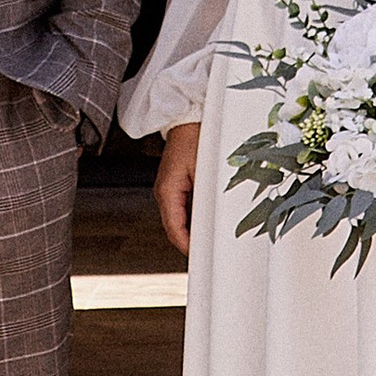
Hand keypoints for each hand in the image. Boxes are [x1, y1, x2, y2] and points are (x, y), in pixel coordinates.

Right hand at [154, 120, 200, 253]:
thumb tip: (212, 222)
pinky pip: (181, 209)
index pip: (174, 229)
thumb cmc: (197, 138)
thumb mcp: (204, 171)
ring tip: (207, 243)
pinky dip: (191, 219)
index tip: (199, 257)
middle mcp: (164, 192)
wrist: (190, 117)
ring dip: (190, 231)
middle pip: (174, 227)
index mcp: (167, 191)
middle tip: (207, 255)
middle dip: (189, 242)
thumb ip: (206, 198)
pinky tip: (205, 223)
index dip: (186, 246)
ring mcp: (168, 188)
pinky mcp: (175, 184)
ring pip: (177, 220)